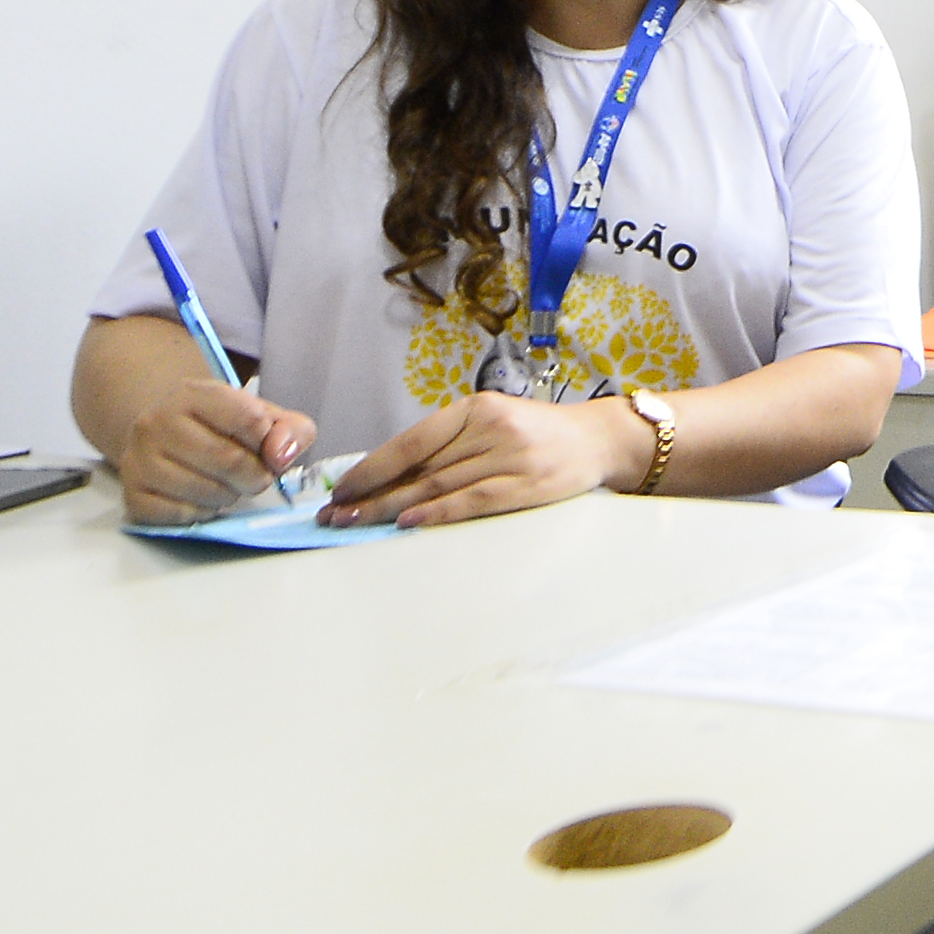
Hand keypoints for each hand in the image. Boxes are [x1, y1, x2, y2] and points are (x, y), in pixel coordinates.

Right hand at [113, 378, 320, 525]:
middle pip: (227, 460)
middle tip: (253, 477)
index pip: (249, 419)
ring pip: (203, 491)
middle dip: (254, 477)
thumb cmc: (223, 428)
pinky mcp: (131, 493)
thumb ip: (291, 430)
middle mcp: (158, 421)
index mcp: (195, 394)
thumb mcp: (265, 417)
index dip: (268, 442)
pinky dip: (201, 513)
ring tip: (225, 485)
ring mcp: (138, 458)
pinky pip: (179, 514)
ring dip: (228, 496)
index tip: (264, 448)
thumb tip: (280, 455)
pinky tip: (200, 499)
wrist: (166, 437)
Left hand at [329, 391, 646, 530]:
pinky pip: (473, 501)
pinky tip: (409, 523)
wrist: (599, 440)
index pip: (411, 441)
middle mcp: (491, 428)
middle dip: (372, 495)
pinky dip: (438, 514)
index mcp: (475, 408)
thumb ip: (448, 446)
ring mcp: (511, 456)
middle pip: (419, 469)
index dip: (371, 467)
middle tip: (335, 516)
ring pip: (439, 486)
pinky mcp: (529, 484)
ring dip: (393, 508)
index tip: (340, 489)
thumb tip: (386, 478)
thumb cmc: (538, 436)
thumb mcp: (492, 426)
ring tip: (358, 524)